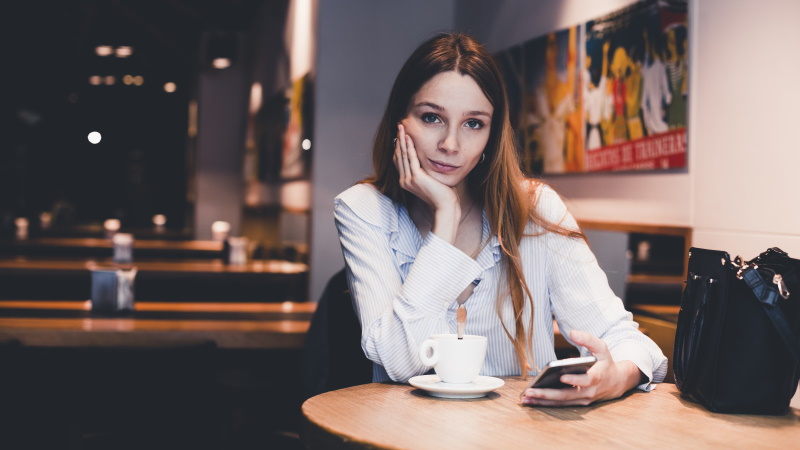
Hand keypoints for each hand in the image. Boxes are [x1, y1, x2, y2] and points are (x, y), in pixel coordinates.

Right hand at [393, 124, 459, 241]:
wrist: (445, 206)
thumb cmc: (442, 194)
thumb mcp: (431, 179)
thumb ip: (427, 170)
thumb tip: (431, 159)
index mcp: (406, 182)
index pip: (399, 161)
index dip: (399, 146)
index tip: (401, 135)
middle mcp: (404, 181)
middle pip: (398, 156)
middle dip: (399, 140)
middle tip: (399, 126)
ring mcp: (408, 180)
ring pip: (402, 155)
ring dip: (402, 140)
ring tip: (401, 127)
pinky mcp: (416, 177)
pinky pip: (410, 158)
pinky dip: (409, 147)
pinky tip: (409, 137)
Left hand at [520, 330, 644, 406]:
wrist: (616, 382)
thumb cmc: (605, 362)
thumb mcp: (601, 347)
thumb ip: (588, 339)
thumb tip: (572, 332)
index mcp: (597, 377)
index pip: (586, 380)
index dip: (574, 380)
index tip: (561, 376)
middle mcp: (589, 391)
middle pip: (567, 395)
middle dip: (547, 394)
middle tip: (529, 392)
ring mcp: (583, 399)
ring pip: (561, 402)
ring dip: (542, 401)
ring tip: (524, 398)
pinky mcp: (577, 403)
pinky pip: (560, 404)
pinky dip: (545, 403)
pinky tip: (531, 401)